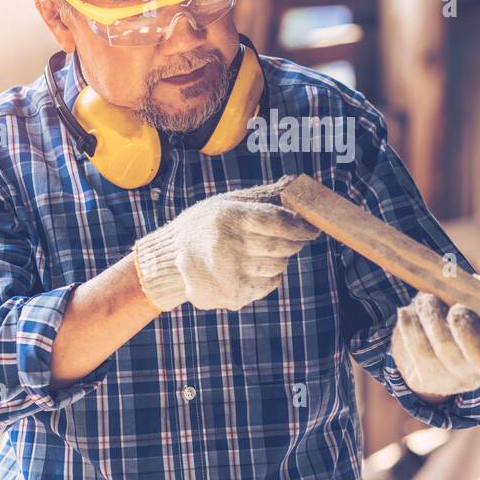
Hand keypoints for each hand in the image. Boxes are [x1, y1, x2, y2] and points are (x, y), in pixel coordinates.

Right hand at [133, 177, 319, 311]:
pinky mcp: (232, 294)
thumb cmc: (205, 225)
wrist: (169, 260)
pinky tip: (252, 268)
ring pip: (278, 266)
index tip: (310, 228)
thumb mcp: (226, 203)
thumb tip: (297, 185)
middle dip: (294, 242)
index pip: (279, 222)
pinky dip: (269, 277)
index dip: (301, 226)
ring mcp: (229, 273)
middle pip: (283, 246)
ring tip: (260, 252)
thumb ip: (262, 198)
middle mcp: (228, 245)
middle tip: (293, 238)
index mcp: (229, 217)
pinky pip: (268, 285)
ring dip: (278, 259)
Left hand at [391, 275, 479, 398]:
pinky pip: (419, 352)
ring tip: (426, 298)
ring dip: (433, 319)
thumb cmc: (473, 308)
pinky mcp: (430, 378)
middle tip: (458, 309)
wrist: (433, 327)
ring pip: (445, 351)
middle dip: (468, 333)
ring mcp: (457, 377)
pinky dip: (411, 327)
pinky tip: (406, 312)